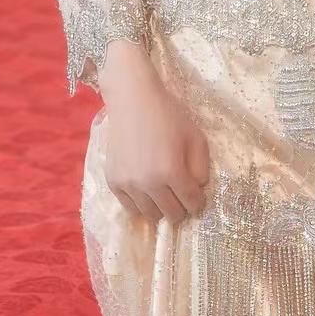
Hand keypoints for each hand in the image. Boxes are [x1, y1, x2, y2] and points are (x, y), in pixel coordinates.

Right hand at [96, 42, 209, 226]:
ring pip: (150, 215)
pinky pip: (129, 208)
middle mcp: (148, 183)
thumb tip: (197, 189)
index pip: (191, 203)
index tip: (197, 197)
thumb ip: (201, 168)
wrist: (133, 100)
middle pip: (171, 214)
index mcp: (172, 171)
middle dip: (181, 208)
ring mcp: (128, 184)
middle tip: (181, 196)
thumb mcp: (196, 137)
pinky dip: (141, 205)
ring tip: (163, 195)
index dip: (198, 202)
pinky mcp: (113, 181)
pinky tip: (146, 192)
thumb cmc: (168, 115)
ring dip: (160, 209)